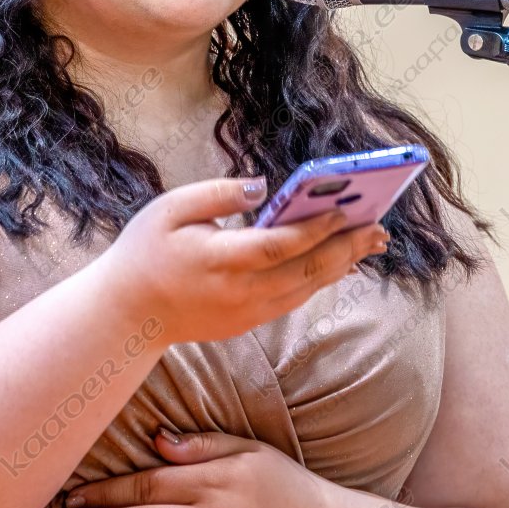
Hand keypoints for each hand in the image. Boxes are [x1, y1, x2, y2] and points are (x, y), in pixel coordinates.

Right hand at [93, 177, 387, 346]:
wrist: (127, 314)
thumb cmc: (145, 252)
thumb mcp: (169, 208)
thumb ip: (216, 193)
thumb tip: (263, 186)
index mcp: (218, 260)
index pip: (278, 245)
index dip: (315, 228)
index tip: (346, 208)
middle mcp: (239, 292)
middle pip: (306, 271)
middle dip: (348, 248)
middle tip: (381, 227)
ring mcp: (246, 312)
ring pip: (307, 287)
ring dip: (343, 264)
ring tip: (372, 242)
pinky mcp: (248, 321)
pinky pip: (295, 298)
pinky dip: (322, 279)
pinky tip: (340, 262)